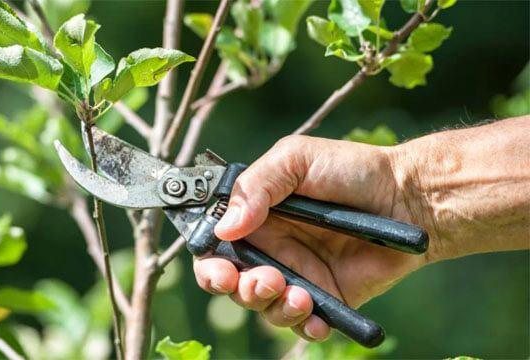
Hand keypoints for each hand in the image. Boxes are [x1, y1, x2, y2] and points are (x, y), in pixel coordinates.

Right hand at [193, 135, 429, 340]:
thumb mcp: (296, 159)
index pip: (215, 245)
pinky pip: (303, 323)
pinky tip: (315, 316)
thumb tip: (225, 226)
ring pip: (264, 306)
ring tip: (298, 294)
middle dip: (237, 289)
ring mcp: (297, 273)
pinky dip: (303, 326)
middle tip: (262, 281)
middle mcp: (270, 247)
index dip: (209, 262)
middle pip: (232, 282)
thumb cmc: (350, 170)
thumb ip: (256, 186)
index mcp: (255, 215)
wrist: (406, 198)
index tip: (221, 270)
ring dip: (271, 305)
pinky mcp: (325, 297)